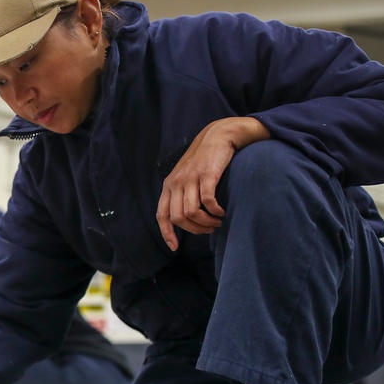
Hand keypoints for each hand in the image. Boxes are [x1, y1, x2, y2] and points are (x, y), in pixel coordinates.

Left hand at [156, 117, 269, 250]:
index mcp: (169, 185)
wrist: (217, 136)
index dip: (167, 233)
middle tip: (209, 229)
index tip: (175, 247)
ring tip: (217, 222)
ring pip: (192, 212)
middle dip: (194, 229)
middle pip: (179, 218)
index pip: (162, 215)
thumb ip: (182, 195)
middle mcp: (176, 183)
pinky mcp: (207, 174)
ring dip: (206, 222)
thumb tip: (186, 219)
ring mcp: (190, 178)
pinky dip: (215, 211)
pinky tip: (221, 211)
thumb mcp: (186, 176)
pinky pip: (207, 201)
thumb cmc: (204, 160)